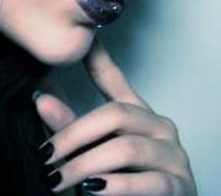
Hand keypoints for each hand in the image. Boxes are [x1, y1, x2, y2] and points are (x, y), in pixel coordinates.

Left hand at [32, 38, 196, 194]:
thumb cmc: (116, 186)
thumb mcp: (87, 153)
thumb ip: (68, 129)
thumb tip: (40, 99)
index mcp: (138, 115)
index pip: (115, 81)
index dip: (99, 60)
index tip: (83, 40)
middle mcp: (160, 127)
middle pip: (115, 114)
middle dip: (73, 135)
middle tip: (45, 155)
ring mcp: (174, 156)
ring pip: (126, 149)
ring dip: (85, 165)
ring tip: (57, 179)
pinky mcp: (180, 186)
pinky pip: (148, 182)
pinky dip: (116, 186)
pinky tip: (92, 190)